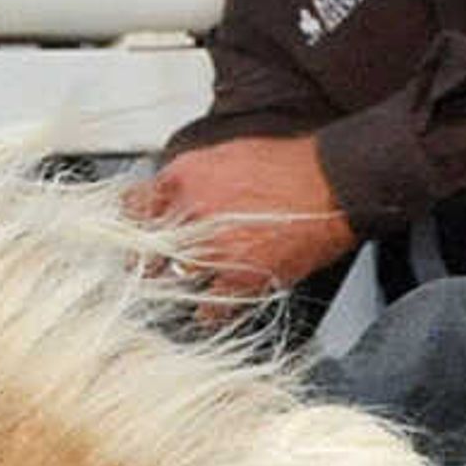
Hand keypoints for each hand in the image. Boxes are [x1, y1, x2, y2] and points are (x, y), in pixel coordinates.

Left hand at [126, 136, 355, 303]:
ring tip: (188, 282)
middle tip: (152, 267)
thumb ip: (190, 177)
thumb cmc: (287, 166)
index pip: (133, 206)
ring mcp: (213, 250)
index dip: (133, 222)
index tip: (134, 233)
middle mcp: (191, 214)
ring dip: (179, 284)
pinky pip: (209, 308)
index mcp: (184, 178)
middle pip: (146, 250)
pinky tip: (213, 305)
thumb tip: (168, 194)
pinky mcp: (240, 279)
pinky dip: (209, 311)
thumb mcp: (226, 154)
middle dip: (149, 260)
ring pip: (174, 280)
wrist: (332, 183)